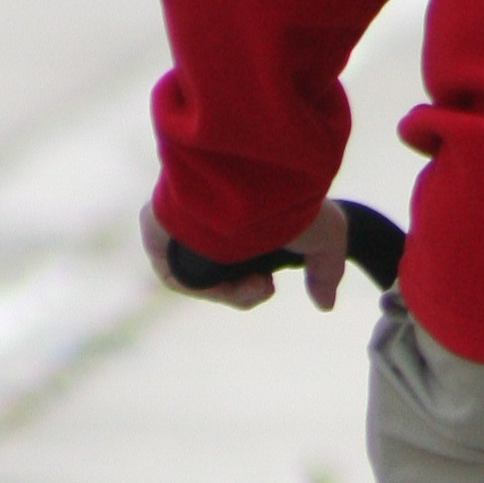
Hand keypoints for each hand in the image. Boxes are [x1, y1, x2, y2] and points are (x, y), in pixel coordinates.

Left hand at [139, 194, 350, 312]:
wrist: (253, 178)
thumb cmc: (291, 198)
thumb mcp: (326, 236)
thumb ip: (327, 271)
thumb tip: (325, 304)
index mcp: (240, 213)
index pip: (242, 258)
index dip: (257, 282)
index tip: (270, 282)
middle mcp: (207, 216)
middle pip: (221, 272)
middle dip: (246, 289)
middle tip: (264, 285)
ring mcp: (180, 222)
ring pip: (200, 276)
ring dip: (228, 292)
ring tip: (253, 284)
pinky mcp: (156, 228)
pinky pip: (174, 273)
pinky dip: (200, 286)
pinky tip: (224, 282)